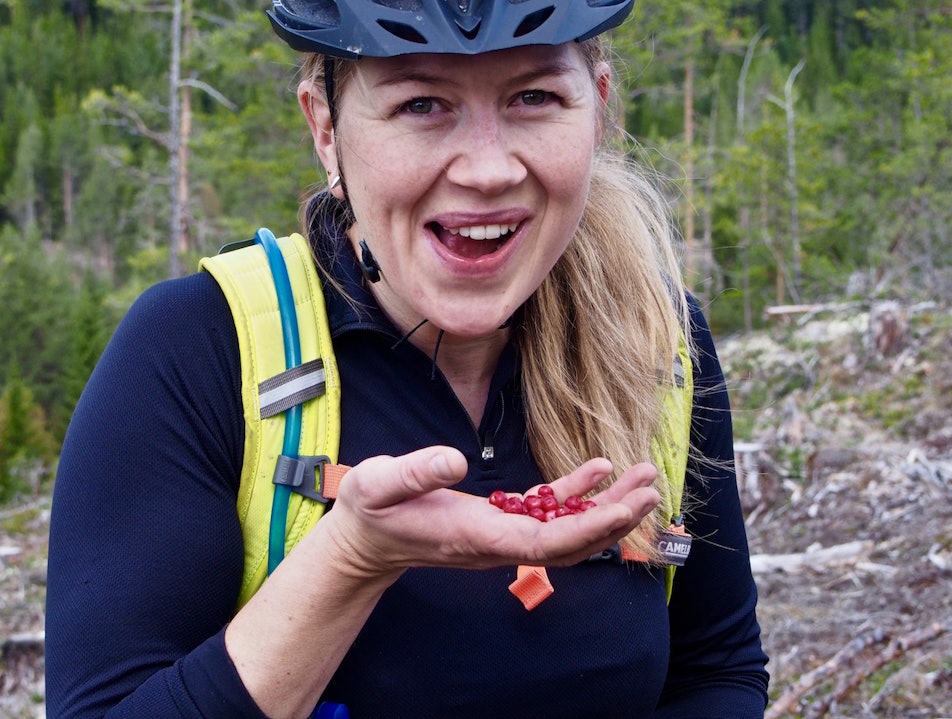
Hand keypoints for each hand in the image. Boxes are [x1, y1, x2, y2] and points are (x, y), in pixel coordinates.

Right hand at [315, 447, 660, 578]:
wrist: (366, 540)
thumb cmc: (371, 511)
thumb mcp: (380, 484)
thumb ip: (415, 472)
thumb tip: (456, 458)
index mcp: (477, 536)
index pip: (546, 543)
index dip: (588, 528)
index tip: (622, 509)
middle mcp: (498, 543)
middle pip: (570, 542)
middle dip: (613, 519)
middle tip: (651, 488)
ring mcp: (502, 534)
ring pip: (566, 528)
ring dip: (605, 506)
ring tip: (642, 477)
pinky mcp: (499, 520)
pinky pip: (548, 512)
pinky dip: (576, 494)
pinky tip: (599, 470)